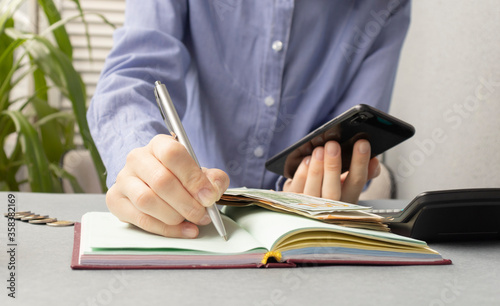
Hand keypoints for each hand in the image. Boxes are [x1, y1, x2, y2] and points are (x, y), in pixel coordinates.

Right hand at [106, 134, 229, 237]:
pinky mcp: (116, 200)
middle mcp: (137, 158)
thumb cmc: (179, 176)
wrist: (153, 182)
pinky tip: (182, 230)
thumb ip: (213, 179)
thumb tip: (212, 191)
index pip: (173, 154)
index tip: (209, 196)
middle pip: (161, 180)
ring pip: (147, 200)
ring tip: (192, 221)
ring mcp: (123, 179)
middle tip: (202, 214)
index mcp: (159, 144)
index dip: (193, 177)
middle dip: (187, 203)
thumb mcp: (201, 172)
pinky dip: (165, 229)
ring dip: (174, 216)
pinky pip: (140, 219)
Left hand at [282, 139, 380, 202]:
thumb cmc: (330, 186)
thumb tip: (375, 161)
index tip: (362, 143)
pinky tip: (306, 160)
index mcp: (348, 200)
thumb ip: (365, 172)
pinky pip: (297, 189)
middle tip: (333, 145)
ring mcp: (309, 207)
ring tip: (318, 150)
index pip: (357, 182)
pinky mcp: (293, 202)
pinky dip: (302, 174)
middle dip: (333, 166)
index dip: (361, 163)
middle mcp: (329, 207)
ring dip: (316, 169)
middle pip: (333, 191)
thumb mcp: (349, 182)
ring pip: (313, 191)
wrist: (306, 202)